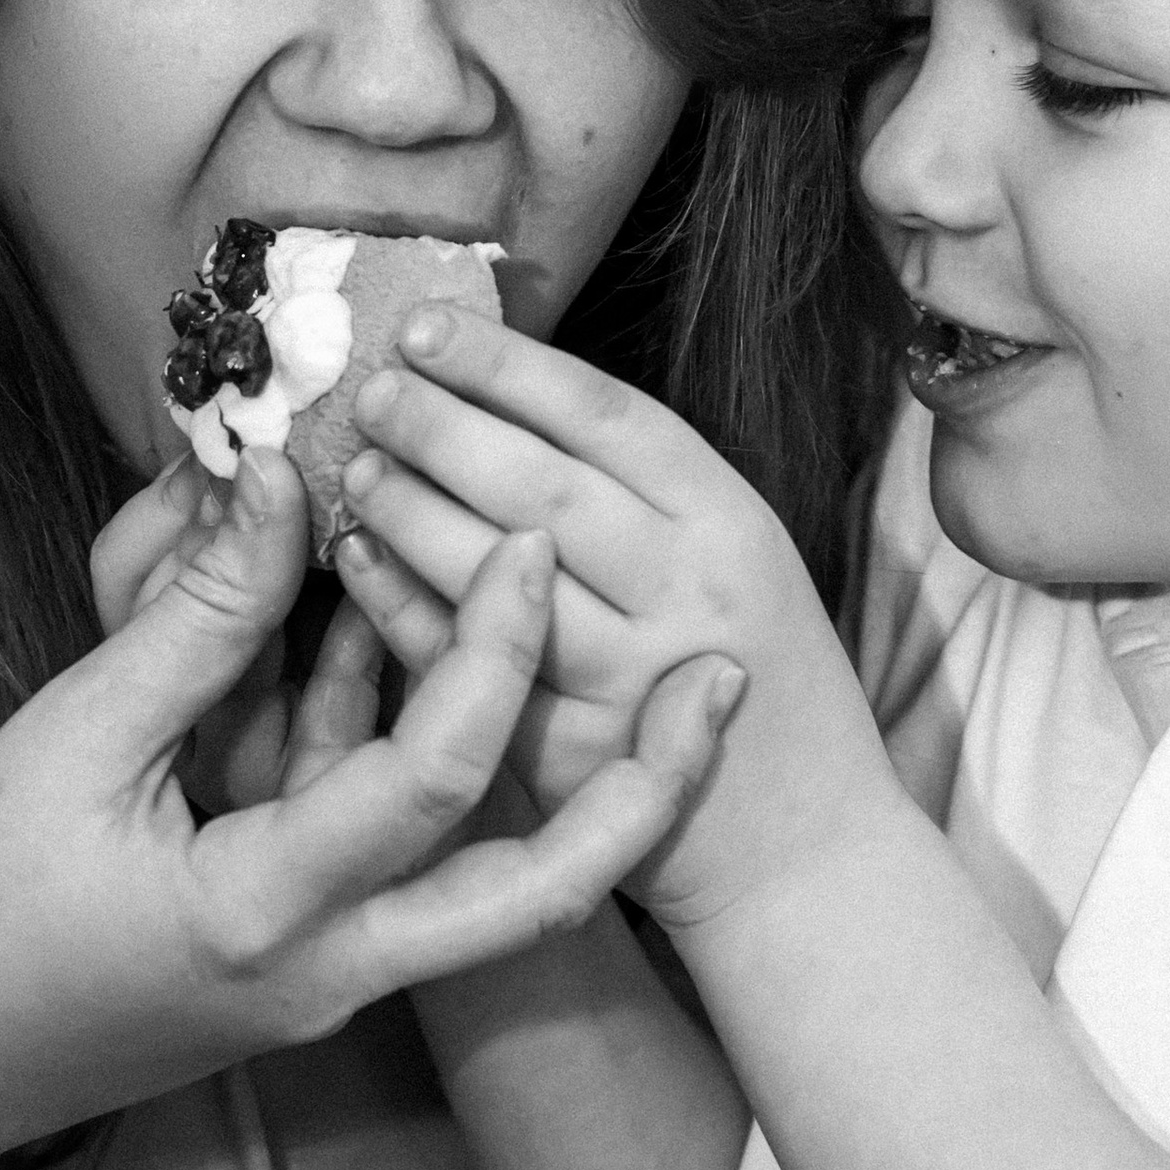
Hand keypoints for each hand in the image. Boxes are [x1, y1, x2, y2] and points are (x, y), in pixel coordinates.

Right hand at [0, 441, 738, 1169]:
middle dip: (645, 791)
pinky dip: (429, 768)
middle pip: (540, 895)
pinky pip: (409, 870)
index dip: (490, 648)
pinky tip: (436, 655)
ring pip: (496, 892)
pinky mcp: (316, 970)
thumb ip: (194, 620)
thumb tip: (286, 478)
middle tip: (724, 682)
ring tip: (644, 663)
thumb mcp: (69, 745)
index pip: (429, 777)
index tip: (527, 539)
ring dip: (563, 779)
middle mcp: (330, 972)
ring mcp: (334, 985)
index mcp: (265, 915)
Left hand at [330, 314, 896, 925]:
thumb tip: (506, 389)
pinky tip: (359, 563)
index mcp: (730, 518)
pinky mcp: (583, 758)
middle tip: (369, 389)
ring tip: (358, 467)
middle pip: (544, 485)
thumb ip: (642, 492)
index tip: (422, 323)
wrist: (811, 847)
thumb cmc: (758, 681)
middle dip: (443, 426)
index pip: (604, 415)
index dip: (504, 364)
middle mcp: (691, 587)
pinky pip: (474, 673)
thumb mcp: (736, 560)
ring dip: (415, 512)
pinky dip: (406, 614)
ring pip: (501, 578)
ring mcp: (637, 675)